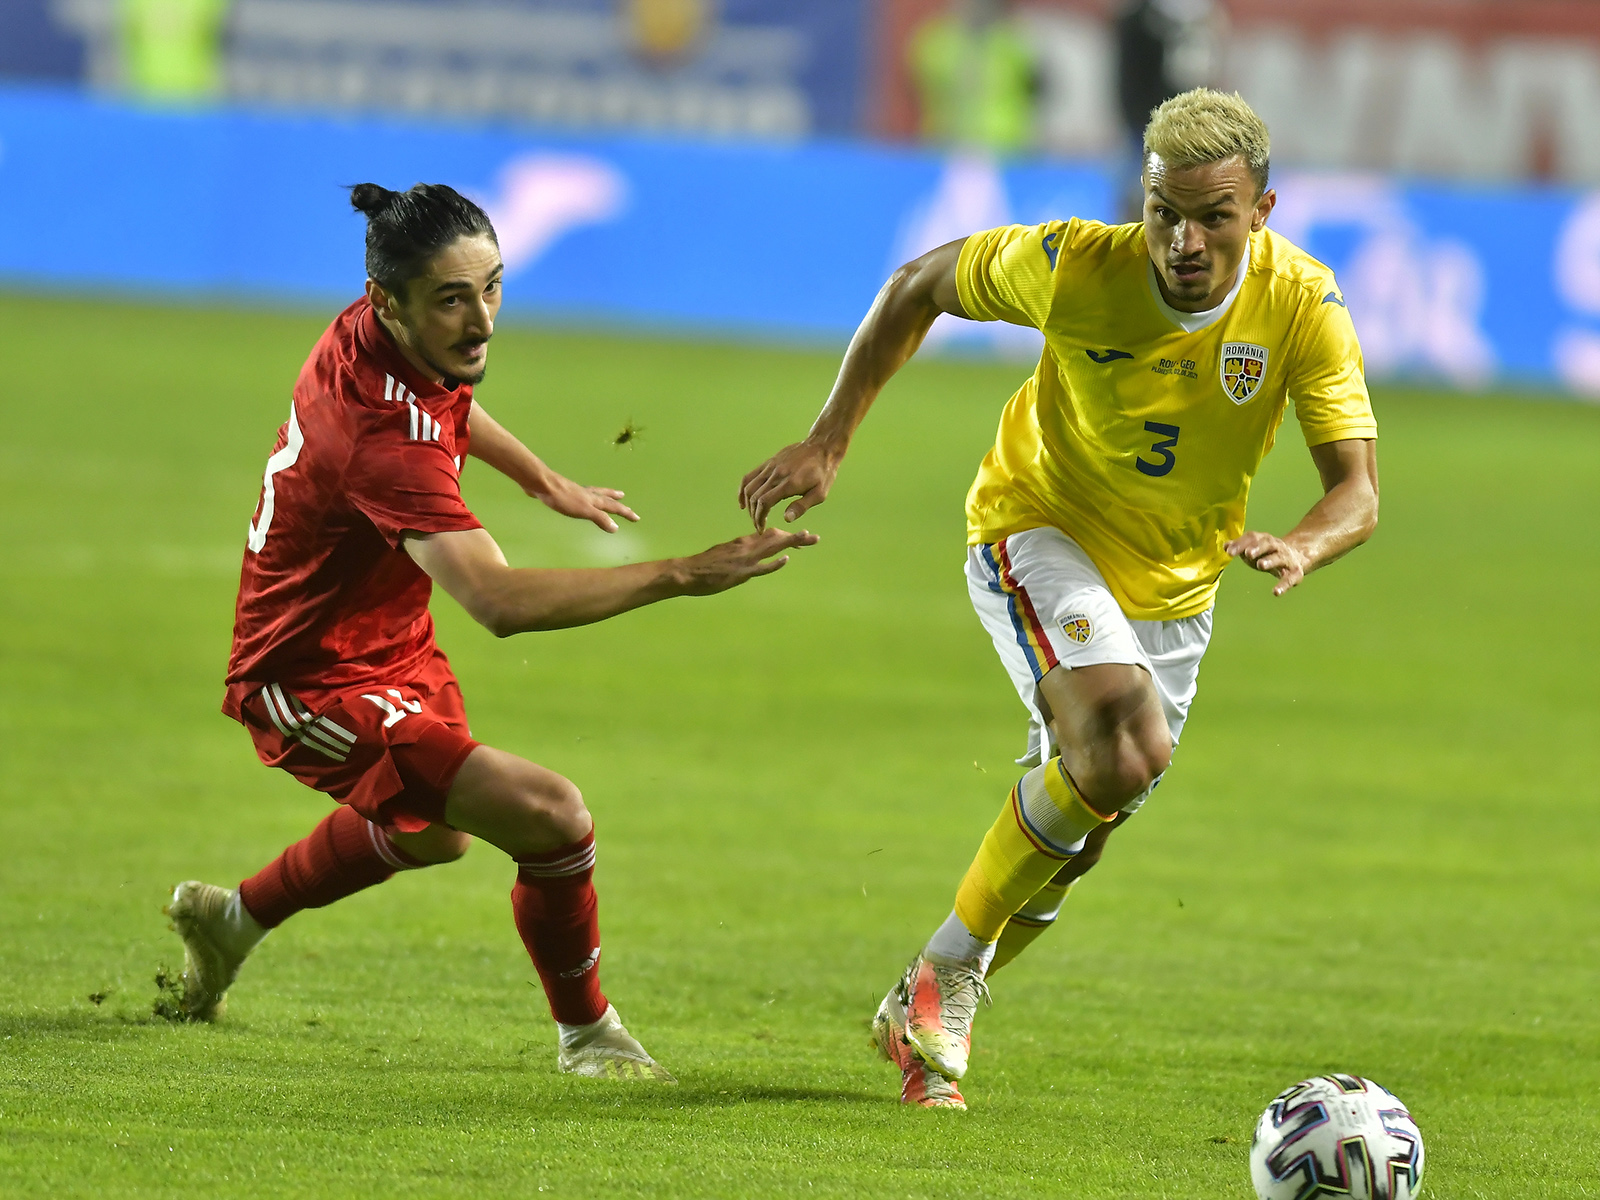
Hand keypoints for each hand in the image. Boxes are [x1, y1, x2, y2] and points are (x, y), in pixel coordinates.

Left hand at [528, 474, 638, 532]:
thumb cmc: (563, 499)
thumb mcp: (584, 511)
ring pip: (594, 493)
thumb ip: (600, 518)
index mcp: (593, 499)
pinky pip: (580, 494)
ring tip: (609, 493)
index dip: (625, 513)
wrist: (543, 484)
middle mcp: (587, 494)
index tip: (636, 517)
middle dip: (615, 499)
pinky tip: (579, 497)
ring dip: (603, 494)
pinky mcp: (564, 492)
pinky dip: (585, 495)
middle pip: (605, 496)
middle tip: (623, 497)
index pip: (613, 507)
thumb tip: (616, 527)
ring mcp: (576, 492)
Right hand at [679, 528, 819, 594]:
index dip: (786, 536)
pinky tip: (786, 560)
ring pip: (772, 547)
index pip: (769, 536)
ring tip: (808, 540)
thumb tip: (751, 554)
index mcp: (742, 543)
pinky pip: (760, 567)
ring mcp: (743, 560)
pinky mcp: (740, 573)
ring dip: (791, 543)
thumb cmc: (703, 566)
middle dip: (795, 537)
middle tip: (813, 537)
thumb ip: (739, 553)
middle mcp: (745, 547)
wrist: (686, 572)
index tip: (799, 537)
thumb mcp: (723, 554)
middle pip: (776, 538)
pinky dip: (774, 563)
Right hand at [738, 440, 839, 530]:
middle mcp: (777, 474)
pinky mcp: (769, 462)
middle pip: (755, 497)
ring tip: (754, 516)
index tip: (761, 528)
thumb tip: (786, 519)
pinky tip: (744, 501)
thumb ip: (801, 506)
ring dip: (748, 504)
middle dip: (754, 515)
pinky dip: (743, 490)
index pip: (765, 502)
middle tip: (759, 526)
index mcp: (789, 483)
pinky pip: (749, 476)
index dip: (760, 518)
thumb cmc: (823, 473)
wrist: (822, 447)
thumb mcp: (820, 493)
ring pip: (750, 487)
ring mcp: (771, 467)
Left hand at [1226, 532, 1308, 595]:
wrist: (1297, 556)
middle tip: (1248, 553)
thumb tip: (1225, 546)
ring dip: (1270, 561)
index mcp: (1264, 539)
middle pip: (1267, 544)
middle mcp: (1276, 547)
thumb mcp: (1253, 549)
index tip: (1229, 552)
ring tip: (1260, 565)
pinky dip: (1283, 586)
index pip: (1252, 537)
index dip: (1240, 544)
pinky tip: (1276, 592)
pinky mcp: (1295, 573)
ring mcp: (1286, 559)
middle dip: (1257, 548)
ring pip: (1279, 558)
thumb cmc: (1267, 553)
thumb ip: (1239, 547)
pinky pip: (1289, 579)